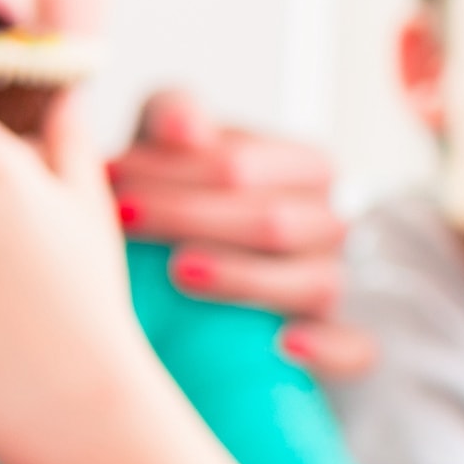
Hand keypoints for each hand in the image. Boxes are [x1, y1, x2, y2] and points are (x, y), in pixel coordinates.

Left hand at [107, 90, 362, 370]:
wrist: (189, 274)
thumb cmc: (181, 194)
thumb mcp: (171, 144)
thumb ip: (172, 114)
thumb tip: (182, 130)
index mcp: (306, 167)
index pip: (241, 164)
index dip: (172, 169)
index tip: (108, 176)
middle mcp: (330, 222)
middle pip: (272, 221)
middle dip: (190, 217)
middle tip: (120, 219)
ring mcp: (336, 281)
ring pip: (311, 281)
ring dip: (243, 278)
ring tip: (179, 271)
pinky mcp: (342, 341)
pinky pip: (355, 348)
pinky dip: (327, 348)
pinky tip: (284, 345)